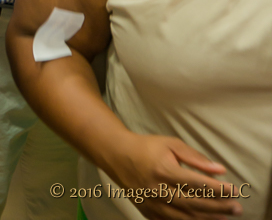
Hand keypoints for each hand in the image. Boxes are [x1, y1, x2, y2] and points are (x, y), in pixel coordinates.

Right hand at [108, 133, 240, 219]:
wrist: (118, 156)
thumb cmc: (147, 147)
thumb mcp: (171, 144)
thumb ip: (195, 158)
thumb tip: (219, 170)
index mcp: (164, 170)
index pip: (197, 183)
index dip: (218, 189)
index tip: (235, 190)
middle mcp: (159, 190)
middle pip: (194, 203)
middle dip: (219, 207)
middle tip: (237, 208)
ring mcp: (154, 205)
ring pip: (186, 217)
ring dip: (208, 219)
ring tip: (226, 218)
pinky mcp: (150, 214)